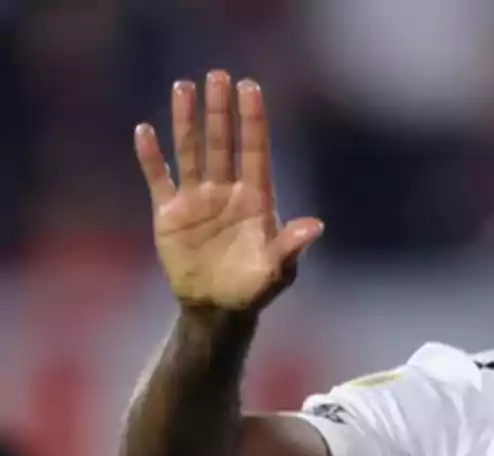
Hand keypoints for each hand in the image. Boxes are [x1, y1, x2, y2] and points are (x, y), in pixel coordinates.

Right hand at [134, 70, 323, 312]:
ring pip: (191, 151)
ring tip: (183, 87)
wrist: (218, 308)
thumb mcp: (276, 270)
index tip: (250, 88)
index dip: (253, 121)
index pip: (254, 151)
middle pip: (223, 143)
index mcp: (256, 200)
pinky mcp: (170, 213)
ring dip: (186, 121)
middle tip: (217, 76)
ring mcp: (198, 199)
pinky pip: (159, 178)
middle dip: (221, 111)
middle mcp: (227, 191)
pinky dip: (151, 157)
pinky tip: (145, 131)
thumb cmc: (255, 288)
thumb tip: (316, 226)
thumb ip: (291, 246)